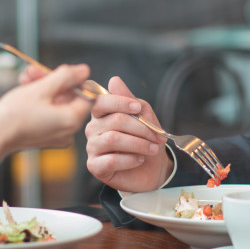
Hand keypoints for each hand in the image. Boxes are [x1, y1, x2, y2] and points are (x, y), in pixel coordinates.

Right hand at [0, 64, 91, 158]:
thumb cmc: (14, 114)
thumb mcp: (41, 88)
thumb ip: (66, 77)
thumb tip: (85, 70)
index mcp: (72, 120)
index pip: (86, 94)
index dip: (73, 79)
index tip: (57, 71)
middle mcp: (69, 131)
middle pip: (69, 97)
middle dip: (52, 80)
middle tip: (33, 70)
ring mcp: (58, 135)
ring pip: (57, 102)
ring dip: (43, 87)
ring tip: (26, 77)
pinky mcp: (46, 136)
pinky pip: (50, 112)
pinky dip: (40, 100)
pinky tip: (26, 88)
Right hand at [86, 76, 172, 192]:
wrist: (152, 168)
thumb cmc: (145, 139)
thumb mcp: (145, 117)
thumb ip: (131, 101)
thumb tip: (114, 80)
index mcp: (102, 113)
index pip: (102, 101)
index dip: (120, 102)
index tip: (138, 108)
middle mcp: (93, 128)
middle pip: (115, 121)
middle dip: (141, 128)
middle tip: (157, 137)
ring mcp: (92, 147)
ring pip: (113, 139)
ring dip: (138, 144)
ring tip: (152, 149)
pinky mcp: (94, 166)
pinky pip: (110, 160)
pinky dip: (130, 159)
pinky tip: (139, 159)